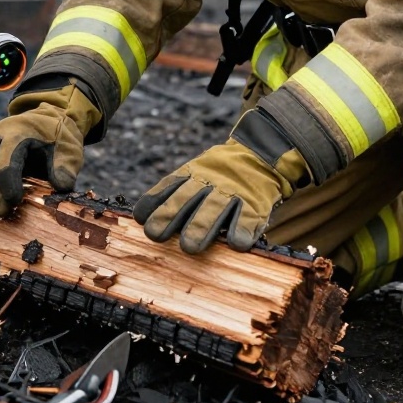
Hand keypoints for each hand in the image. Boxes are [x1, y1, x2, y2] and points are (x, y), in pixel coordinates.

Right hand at [0, 81, 101, 215]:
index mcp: (22, 131)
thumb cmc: (59, 137)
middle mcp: (0, 130)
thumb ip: (65, 168)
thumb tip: (60, 188)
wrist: (49, 118)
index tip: (15, 203)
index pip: (6, 161)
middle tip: (0, 212)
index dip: (7, 186)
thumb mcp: (70, 150)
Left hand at [133, 134, 305, 253]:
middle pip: (185, 199)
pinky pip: (247, 218)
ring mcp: (232, 192)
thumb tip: (143, 219)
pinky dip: (241, 230)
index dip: (153, 202)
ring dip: (201, 227)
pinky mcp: (255, 203)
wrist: (261, 155)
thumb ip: (176, 192)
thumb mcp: (197, 172)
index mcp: (192, 173)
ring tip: (189, 247)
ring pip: (213, 209)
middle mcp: (209, 181)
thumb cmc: (220, 176)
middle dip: (169, 216)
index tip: (141, 219)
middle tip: (154, 235)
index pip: (168, 186)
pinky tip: (235, 244)